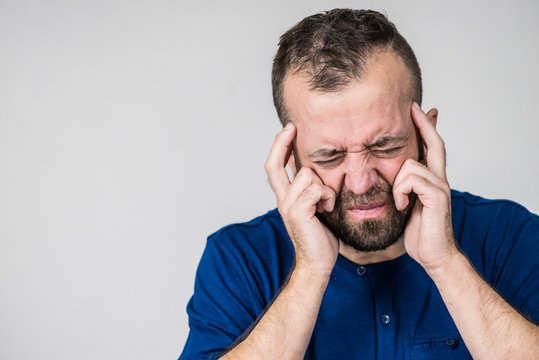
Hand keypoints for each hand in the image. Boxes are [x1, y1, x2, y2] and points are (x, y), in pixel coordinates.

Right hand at [265, 123, 338, 274]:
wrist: (317, 262)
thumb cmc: (319, 235)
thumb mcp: (313, 206)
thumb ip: (308, 188)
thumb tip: (307, 166)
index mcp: (284, 196)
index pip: (273, 166)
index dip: (278, 146)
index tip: (288, 128)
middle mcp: (281, 199)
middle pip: (274, 165)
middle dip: (282, 143)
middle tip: (292, 128)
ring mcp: (288, 205)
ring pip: (307, 175)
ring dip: (324, 186)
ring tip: (327, 201)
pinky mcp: (299, 212)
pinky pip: (316, 189)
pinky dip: (327, 196)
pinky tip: (328, 207)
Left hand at [393, 102, 458, 272]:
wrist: (434, 256)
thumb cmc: (419, 233)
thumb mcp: (406, 206)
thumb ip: (402, 190)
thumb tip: (389, 181)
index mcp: (430, 180)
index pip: (430, 147)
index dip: (425, 127)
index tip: (418, 109)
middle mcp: (439, 179)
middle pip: (434, 143)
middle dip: (423, 123)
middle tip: (414, 107)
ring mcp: (440, 187)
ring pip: (412, 164)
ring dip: (398, 181)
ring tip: (398, 201)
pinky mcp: (437, 196)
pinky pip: (412, 178)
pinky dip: (401, 190)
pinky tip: (401, 205)